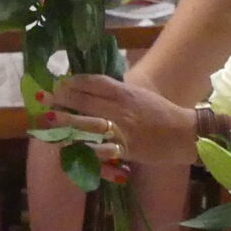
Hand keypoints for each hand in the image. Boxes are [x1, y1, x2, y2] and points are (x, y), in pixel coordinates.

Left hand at [45, 74, 195, 164]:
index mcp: (125, 92)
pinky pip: (102, 149)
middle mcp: (121, 108)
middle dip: (63, 100)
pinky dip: (86, 148)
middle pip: (86, 101)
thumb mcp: (139, 95)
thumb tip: (92, 86)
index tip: (59, 82)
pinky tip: (70, 147)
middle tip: (45, 100)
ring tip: (49, 120)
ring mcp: (123, 129)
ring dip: (67, 122)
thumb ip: (118, 91)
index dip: (74, 82)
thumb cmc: (162, 112)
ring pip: (89, 124)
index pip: (95, 82)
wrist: (185, 134)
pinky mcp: (127, 149)